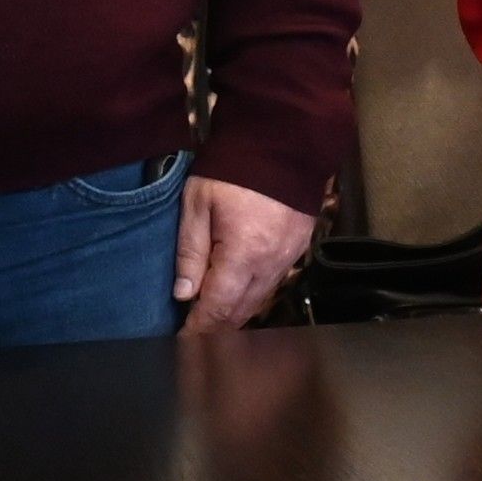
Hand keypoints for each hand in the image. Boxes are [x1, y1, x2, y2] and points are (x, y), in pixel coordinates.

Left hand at [173, 171, 318, 330]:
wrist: (282, 141)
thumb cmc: (233, 168)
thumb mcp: (198, 204)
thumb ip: (190, 251)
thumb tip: (184, 294)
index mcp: (242, 254)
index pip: (218, 307)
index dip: (198, 327)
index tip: (182, 339)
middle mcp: (270, 264)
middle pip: (241, 311)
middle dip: (216, 327)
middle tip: (194, 334)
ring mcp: (289, 257)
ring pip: (260, 300)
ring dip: (236, 313)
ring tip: (213, 318)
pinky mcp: (299, 248)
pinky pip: (274, 282)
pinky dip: (254, 295)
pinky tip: (239, 293)